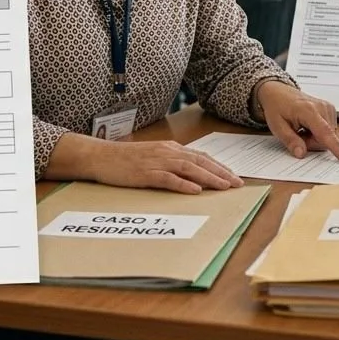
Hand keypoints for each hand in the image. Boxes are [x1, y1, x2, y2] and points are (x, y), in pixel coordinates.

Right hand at [93, 140, 243, 194]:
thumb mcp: (153, 155)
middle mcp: (167, 152)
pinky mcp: (146, 173)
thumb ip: (172, 161)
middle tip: (237, 184)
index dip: (219, 166)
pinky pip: (169, 179)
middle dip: (221, 173)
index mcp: (171, 148)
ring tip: (224, 187)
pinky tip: (196, 191)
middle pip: (201, 162)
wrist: (101, 156)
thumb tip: (192, 174)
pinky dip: (184, 184)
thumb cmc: (126, 158)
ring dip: (209, 178)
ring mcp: (157, 162)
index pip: (201, 156)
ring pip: (190, 169)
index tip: (234, 176)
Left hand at [253, 81, 338, 160]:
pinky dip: (318, 132)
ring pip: (328, 136)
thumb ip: (290, 141)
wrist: (278, 92)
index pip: (324, 132)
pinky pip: (329, 130)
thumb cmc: (277, 106)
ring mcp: (327, 107)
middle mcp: (322, 107)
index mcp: (308, 110)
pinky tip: (308, 126)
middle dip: (312, 143)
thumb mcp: (277, 127)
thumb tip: (301, 153)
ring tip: (302, 128)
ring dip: (315, 138)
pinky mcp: (330, 109)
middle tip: (298, 135)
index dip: (336, 147)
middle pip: (325, 139)